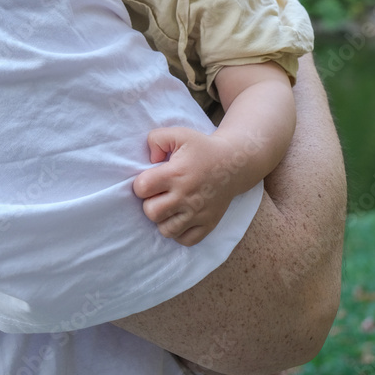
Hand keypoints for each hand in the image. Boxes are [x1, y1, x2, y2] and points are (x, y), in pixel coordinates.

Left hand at [133, 126, 241, 245]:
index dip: (141, 184)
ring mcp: (198, 213)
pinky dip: (179, 233)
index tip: (150, 180)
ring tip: (169, 207)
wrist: (233, 164)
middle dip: (150, 203)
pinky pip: (185, 240)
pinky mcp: (208, 224)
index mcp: (176, 174)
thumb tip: (149, 159)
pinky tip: (180, 218)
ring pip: (166, 230)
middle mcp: (186, 196)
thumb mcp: (179, 134)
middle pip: (151, 212)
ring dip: (163, 219)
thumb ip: (156, 139)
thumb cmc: (202, 149)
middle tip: (159, 194)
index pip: (142, 188)